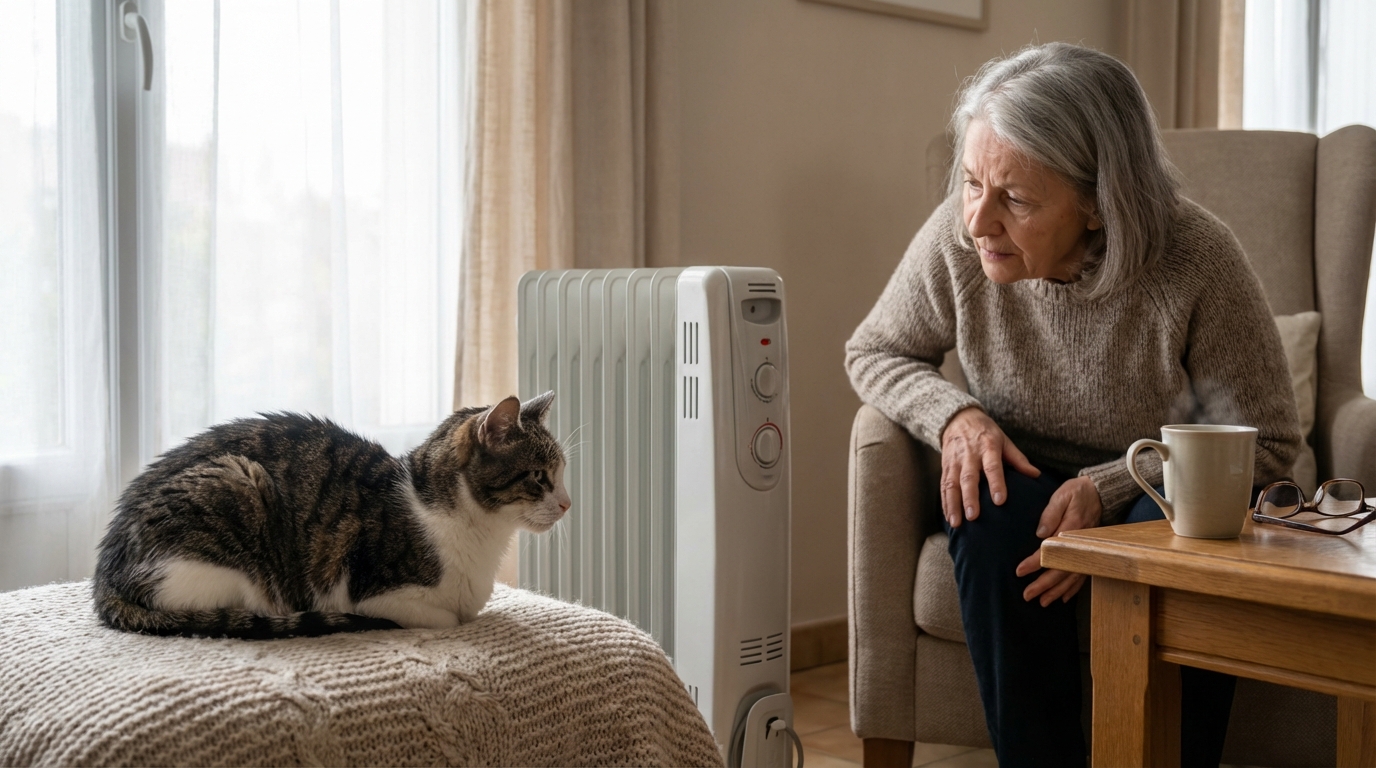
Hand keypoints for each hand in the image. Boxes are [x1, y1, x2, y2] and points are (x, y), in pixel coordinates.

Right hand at [939, 406, 1039, 528]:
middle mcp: (969, 455)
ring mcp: (955, 462)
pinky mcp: (945, 467)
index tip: (999, 501)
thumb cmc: (986, 432)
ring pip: (951, 484)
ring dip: (953, 505)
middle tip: (973, 517)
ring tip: (956, 523)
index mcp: (987, 447)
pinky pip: (943, 486)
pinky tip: (949, 518)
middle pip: (968, 478)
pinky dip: (945, 503)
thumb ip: (1018, 459)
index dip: (996, 483)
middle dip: (970, 498)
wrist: (959, 419)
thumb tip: (1036, 475)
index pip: (992, 467)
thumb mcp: (1004, 440)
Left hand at [1016, 475, 1102, 605]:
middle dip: (1044, 585)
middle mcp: (1081, 544)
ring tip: (1042, 602)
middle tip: (1027, 595)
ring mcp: (1087, 551)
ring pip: (1072, 576)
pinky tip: (1062, 597)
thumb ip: (1050, 513)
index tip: (1019, 571)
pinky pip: (1083, 575)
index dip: (1035, 562)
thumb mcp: (1062, 495)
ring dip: (1057, 591)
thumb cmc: (1077, 493)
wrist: (1100, 492)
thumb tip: (1040, 534)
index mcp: (1072, 528)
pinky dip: (1072, 588)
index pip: (1051, 550)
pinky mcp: (1090, 554)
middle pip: (1062, 569)